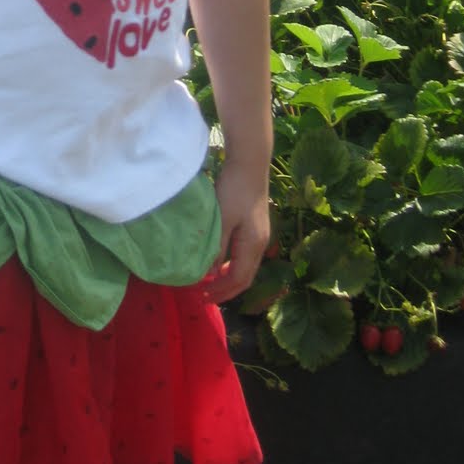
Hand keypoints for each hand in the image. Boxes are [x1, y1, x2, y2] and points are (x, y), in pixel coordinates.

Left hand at [200, 156, 271, 304]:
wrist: (250, 165)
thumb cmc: (234, 191)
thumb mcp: (222, 220)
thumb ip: (216, 248)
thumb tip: (209, 274)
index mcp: (253, 246)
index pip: (239, 280)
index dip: (222, 292)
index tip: (203, 298)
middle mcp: (260, 245)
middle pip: (245, 277)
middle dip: (226, 290)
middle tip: (205, 297)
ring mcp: (260, 236)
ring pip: (245, 267)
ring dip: (228, 278)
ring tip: (209, 283)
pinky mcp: (255, 227)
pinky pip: (244, 256)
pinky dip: (231, 265)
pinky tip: (218, 261)